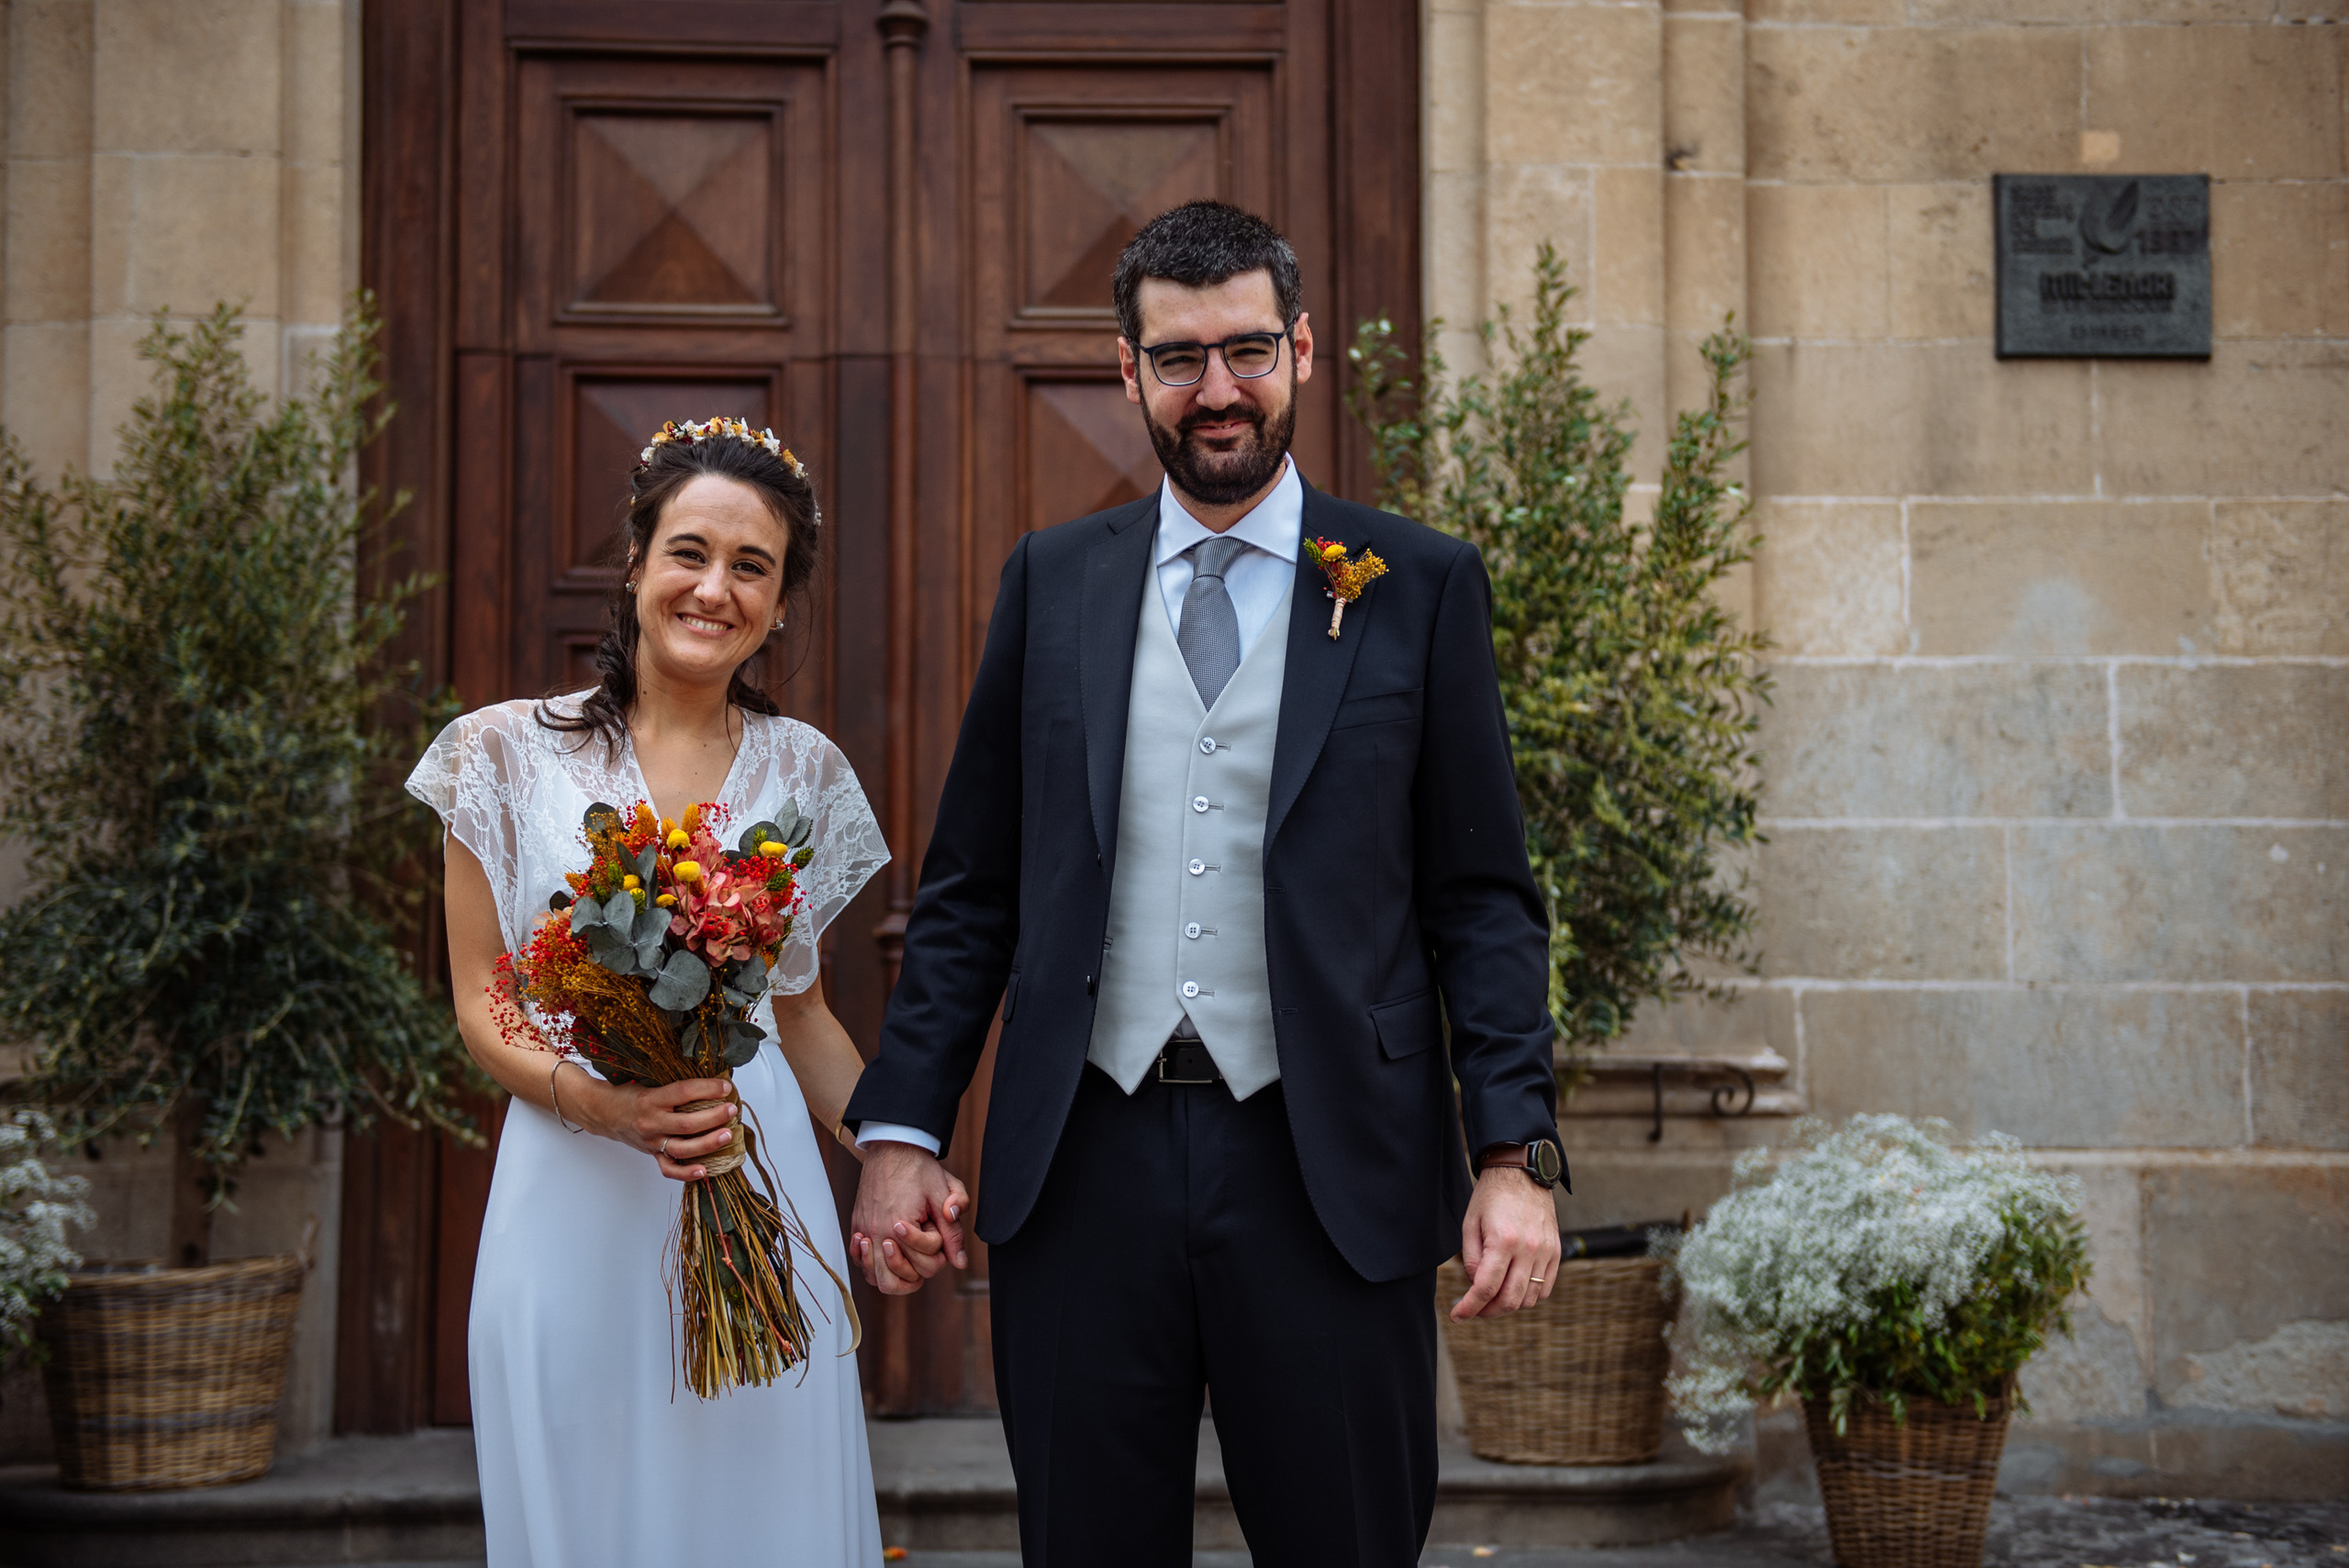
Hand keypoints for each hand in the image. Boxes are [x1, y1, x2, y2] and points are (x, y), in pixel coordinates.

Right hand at [567, 1066, 739, 1183]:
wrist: (602, 1111)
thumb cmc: (628, 1095)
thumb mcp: (649, 1082)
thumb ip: (675, 1087)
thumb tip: (711, 1083)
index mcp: (651, 1099)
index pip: (684, 1092)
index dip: (708, 1088)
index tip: (726, 1086)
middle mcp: (651, 1122)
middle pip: (687, 1124)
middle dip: (714, 1117)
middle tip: (732, 1110)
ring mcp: (651, 1141)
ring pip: (682, 1148)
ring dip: (708, 1144)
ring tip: (727, 1135)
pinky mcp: (652, 1153)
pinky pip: (669, 1169)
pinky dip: (687, 1172)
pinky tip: (705, 1170)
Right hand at [849, 1141, 970, 1294]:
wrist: (892, 1147)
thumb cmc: (918, 1169)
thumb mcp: (943, 1195)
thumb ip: (953, 1232)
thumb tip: (959, 1262)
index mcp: (899, 1226)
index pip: (924, 1264)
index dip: (938, 1250)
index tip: (935, 1227)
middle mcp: (877, 1233)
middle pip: (895, 1281)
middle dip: (916, 1270)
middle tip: (924, 1251)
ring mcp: (864, 1231)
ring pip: (874, 1278)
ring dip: (893, 1274)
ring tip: (907, 1257)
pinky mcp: (857, 1226)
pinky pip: (859, 1262)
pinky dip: (872, 1265)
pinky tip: (886, 1251)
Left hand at [1450, 1165, 1561, 1320]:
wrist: (1522, 1173)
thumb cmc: (1491, 1196)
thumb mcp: (1470, 1224)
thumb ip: (1472, 1259)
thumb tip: (1477, 1286)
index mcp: (1503, 1241)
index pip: (1485, 1288)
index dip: (1469, 1308)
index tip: (1457, 1315)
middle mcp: (1528, 1249)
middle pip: (1510, 1300)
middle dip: (1488, 1311)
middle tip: (1475, 1308)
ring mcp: (1546, 1252)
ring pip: (1529, 1299)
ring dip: (1509, 1305)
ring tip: (1493, 1296)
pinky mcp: (1555, 1251)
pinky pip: (1545, 1288)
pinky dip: (1528, 1296)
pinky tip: (1513, 1287)